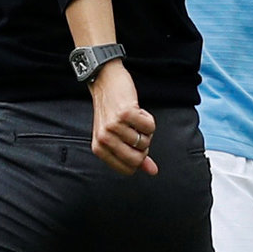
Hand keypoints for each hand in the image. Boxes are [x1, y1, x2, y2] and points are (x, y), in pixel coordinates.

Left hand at [87, 61, 157, 175]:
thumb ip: (134, 154)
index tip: (134, 144)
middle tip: (137, 132)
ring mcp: (114, 126)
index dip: (137, 158)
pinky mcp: (125, 113)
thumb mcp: (116, 135)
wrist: (104, 80)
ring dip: (146, 130)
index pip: (127, 169)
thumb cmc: (111, 109)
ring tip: (135, 118)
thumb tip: (153, 171)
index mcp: (99, 148)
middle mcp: (104, 139)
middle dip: (144, 146)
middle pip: (137, 158)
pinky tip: (139, 110)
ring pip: (145, 141)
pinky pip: (150, 127)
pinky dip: (149, 119)